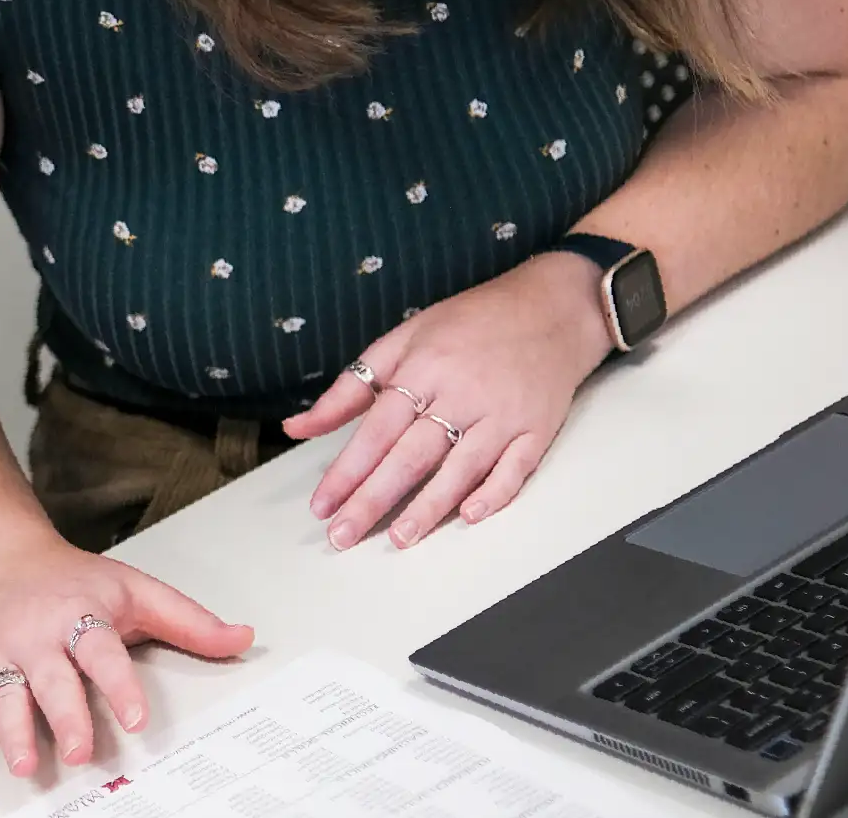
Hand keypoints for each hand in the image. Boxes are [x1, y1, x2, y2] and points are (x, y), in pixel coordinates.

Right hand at [0, 525, 253, 788]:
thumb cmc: (70, 581)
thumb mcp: (133, 589)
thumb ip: (187, 621)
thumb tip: (242, 639)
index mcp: (78, 613)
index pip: (100, 649)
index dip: (118, 684)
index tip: (137, 717)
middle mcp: (36, 636)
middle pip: (51, 678)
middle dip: (64, 715)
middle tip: (79, 750)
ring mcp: (0, 656)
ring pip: (4, 696)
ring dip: (13, 733)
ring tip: (27, 766)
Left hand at [281, 252, 614, 549]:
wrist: (550, 308)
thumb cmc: (469, 324)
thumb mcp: (402, 340)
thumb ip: (350, 388)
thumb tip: (297, 426)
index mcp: (422, 369)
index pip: (375, 430)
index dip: (346, 470)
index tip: (322, 505)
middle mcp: (460, 393)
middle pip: (411, 455)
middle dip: (373, 499)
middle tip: (344, 536)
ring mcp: (502, 413)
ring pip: (460, 467)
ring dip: (428, 507)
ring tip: (398, 539)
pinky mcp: (537, 428)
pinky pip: (515, 468)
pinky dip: (494, 493)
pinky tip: (469, 516)